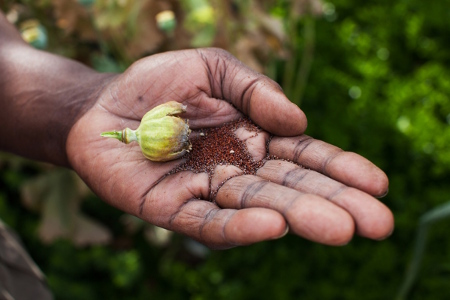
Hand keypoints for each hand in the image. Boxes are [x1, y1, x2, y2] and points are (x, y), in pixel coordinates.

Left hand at [67, 48, 393, 248]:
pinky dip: (239, 226)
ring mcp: (207, 191)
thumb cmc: (157, 84)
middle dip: (334, 203)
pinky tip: (272, 227)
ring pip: (259, 207)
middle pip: (292, 187)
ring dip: (298, 217)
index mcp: (253, 136)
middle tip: (377, 224)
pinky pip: (209, 221)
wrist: (101, 106)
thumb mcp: (213, 67)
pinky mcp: (173, 209)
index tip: (378, 185)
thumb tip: (299, 118)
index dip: (341, 169)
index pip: (305, 154)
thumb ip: (256, 89)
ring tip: (339, 229)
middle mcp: (238, 168)